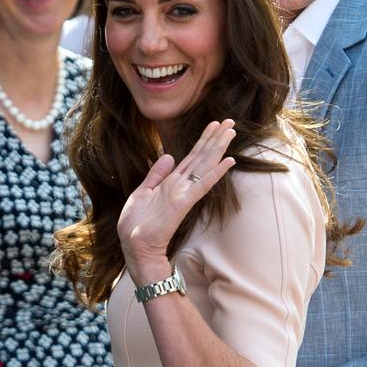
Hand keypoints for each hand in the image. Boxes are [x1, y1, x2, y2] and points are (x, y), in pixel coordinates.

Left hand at [118, 119, 235, 282]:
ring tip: (231, 132)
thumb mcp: (142, 192)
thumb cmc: (137, 224)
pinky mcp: (183, 203)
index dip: (203, 140)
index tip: (215, 124)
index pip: (192, 157)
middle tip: (231, 121)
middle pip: (202, 157)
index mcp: (171, 182)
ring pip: (204, 166)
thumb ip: (156, 174)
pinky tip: (228, 161)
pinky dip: (216, 172)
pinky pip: (202, 185)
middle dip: (215, 138)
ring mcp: (184, 193)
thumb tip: (168, 155)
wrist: (135, 246)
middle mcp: (181, 185)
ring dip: (218, 148)